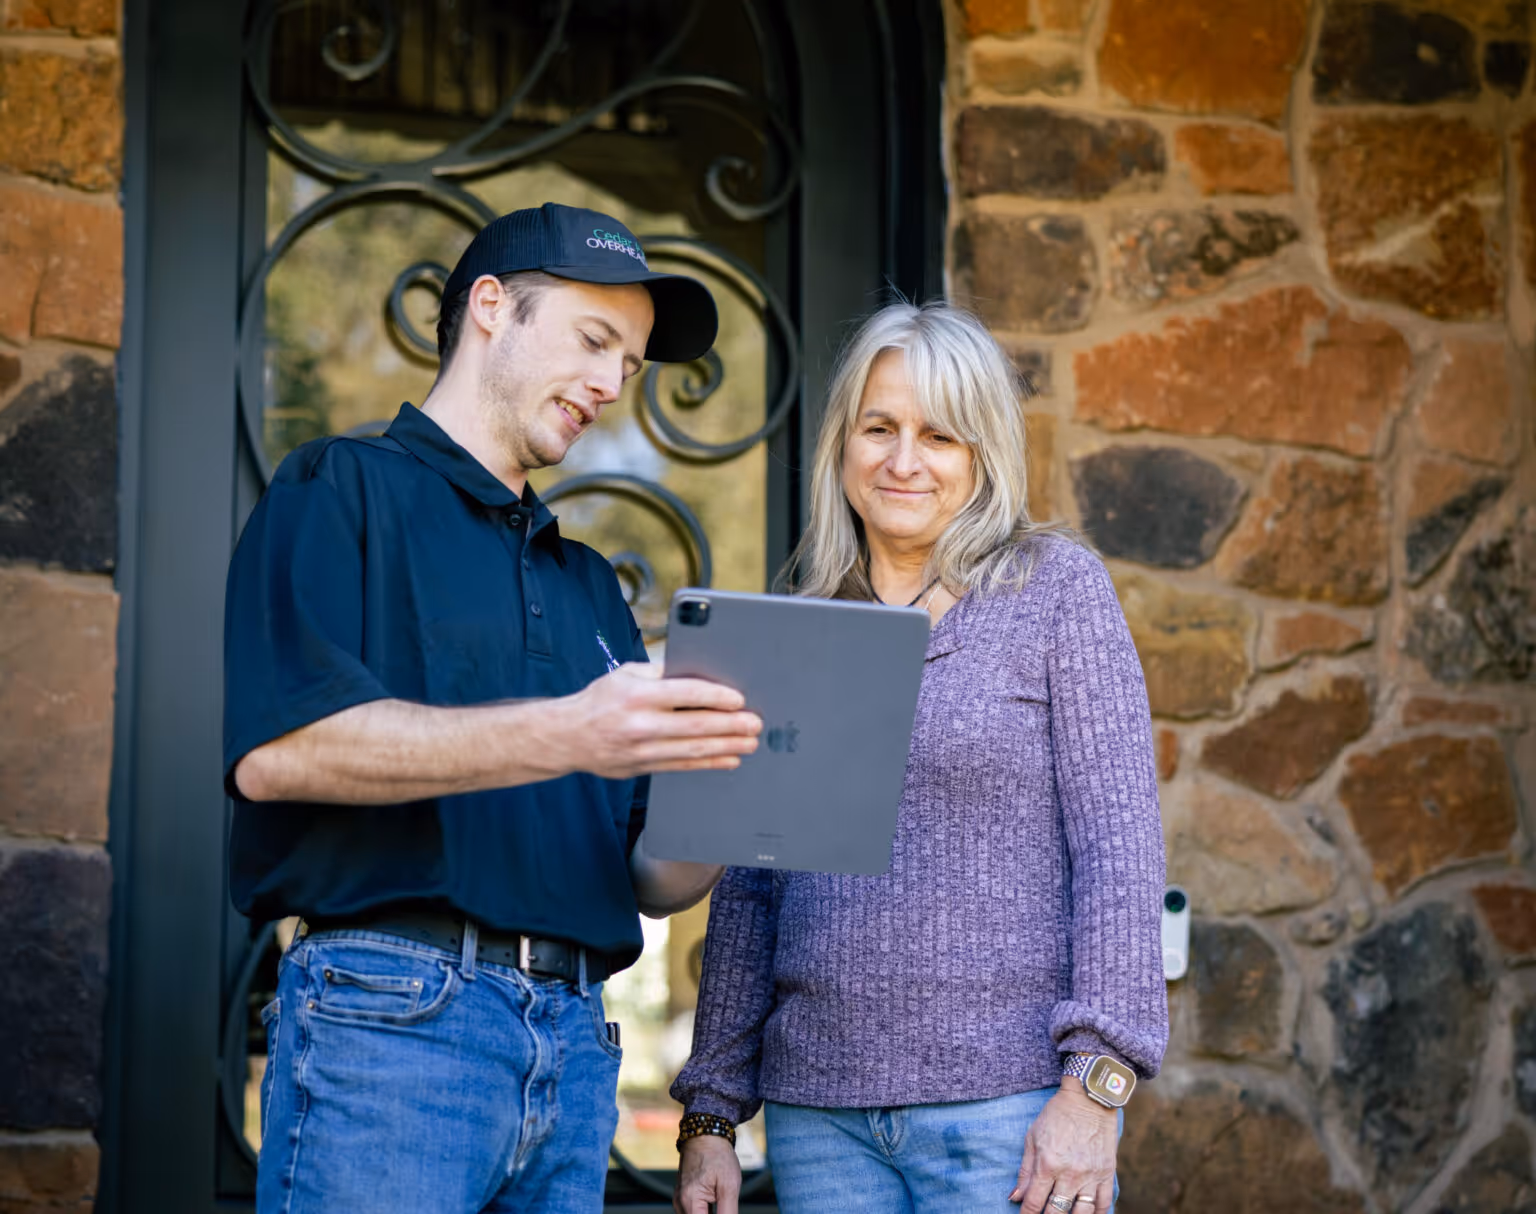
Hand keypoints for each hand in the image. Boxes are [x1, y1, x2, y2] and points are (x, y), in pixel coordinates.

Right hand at [551, 664, 761, 779]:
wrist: (568, 737)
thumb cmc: (600, 700)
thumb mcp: (626, 674)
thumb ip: (660, 672)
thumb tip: (698, 670)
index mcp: (637, 694)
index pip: (685, 693)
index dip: (716, 696)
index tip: (738, 699)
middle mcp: (640, 724)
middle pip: (695, 725)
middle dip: (731, 725)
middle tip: (755, 723)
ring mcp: (642, 750)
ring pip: (693, 750)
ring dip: (727, 747)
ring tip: (750, 743)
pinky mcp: (643, 768)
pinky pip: (683, 766)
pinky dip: (709, 763)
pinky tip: (729, 759)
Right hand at [674, 1134, 740, 1213]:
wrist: (706, 1134)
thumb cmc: (718, 1155)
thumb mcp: (729, 1186)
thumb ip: (728, 1213)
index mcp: (690, 1201)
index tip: (725, 1210)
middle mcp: (680, 1203)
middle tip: (724, 1201)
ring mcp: (680, 1199)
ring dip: (711, 1213)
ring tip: (720, 1198)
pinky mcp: (683, 1196)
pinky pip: (694, 1212)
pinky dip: (705, 1212)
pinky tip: (716, 1202)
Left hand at [1011, 1079, 1117, 1211]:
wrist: (1088, 1098)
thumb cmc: (1056, 1115)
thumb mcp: (1033, 1137)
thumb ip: (1024, 1171)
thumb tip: (1015, 1197)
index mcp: (1047, 1164)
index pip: (1034, 1203)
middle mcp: (1069, 1174)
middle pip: (1057, 1212)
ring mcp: (1090, 1175)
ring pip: (1081, 1213)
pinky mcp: (1107, 1173)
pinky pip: (1104, 1204)